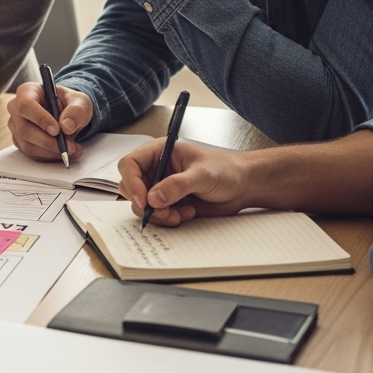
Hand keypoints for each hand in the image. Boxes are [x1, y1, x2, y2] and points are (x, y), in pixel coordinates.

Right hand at [6, 82, 90, 161]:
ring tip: (72, 150)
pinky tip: (63, 152)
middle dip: (48, 142)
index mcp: (27, 91)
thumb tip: (66, 126)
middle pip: (25, 129)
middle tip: (69, 146)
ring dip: (51, 152)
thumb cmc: (69, 104)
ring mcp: (16, 126)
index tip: (57, 130)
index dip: (40, 119)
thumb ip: (76, 111)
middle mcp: (16, 108)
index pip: (26, 105)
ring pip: (27, 145)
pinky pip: (31, 153)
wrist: (67, 115)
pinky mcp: (20, 141)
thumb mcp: (80, 102)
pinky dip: (49, 156)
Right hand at [116, 138, 248, 226]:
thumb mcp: (202, 175)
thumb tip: (153, 198)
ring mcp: (161, 187)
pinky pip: (155, 215)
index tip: (143, 200)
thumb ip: (177, 186)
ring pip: (141, 204)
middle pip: (130, 187)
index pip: (130, 164)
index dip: (132, 182)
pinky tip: (187, 214)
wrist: (243, 187)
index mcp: (160, 153)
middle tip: (164, 211)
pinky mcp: (168, 203)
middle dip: (144, 203)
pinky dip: (167, 219)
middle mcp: (157, 169)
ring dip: (158, 214)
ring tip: (180, 214)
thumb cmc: (226, 170)